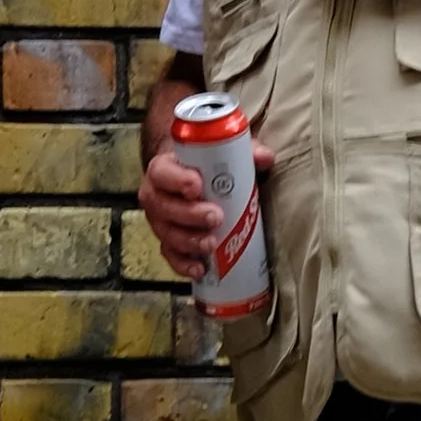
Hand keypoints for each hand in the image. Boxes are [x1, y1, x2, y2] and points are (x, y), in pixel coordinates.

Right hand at [139, 129, 275, 272]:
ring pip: (167, 234)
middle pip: (164, 207)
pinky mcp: (168, 243)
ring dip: (189, 241)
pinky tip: (200, 269)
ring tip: (211, 244)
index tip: (197, 186)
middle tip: (216, 217)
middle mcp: (156, 196)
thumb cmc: (205, 166)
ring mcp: (160, 222)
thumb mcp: (223, 153)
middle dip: (189, 214)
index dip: (177, 180)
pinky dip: (184, 265)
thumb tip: (264, 158)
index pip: (162, 173)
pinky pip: (171, 256)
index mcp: (163, 169)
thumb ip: (244, 151)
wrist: (188, 180)